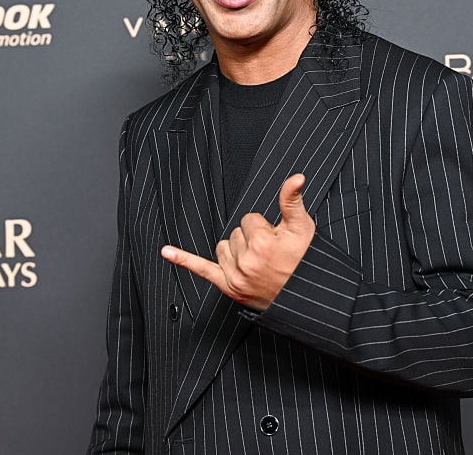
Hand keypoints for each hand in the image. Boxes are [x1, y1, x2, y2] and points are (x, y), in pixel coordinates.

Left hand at [161, 174, 314, 311]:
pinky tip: (166, 252)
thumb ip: (292, 200)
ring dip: (236, 250)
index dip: (264, 227)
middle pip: (235, 233)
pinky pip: (202, 270)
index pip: (249, 219)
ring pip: (222, 248)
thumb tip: (295, 177)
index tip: (276, 239)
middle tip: (271, 253)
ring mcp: (235, 276)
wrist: (306, 297)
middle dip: (252, 239)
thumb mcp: (303, 228)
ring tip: (257, 261)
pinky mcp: (229, 288)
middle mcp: (246, 260)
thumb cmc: (306, 262)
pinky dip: (183, 260)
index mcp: (262, 242)